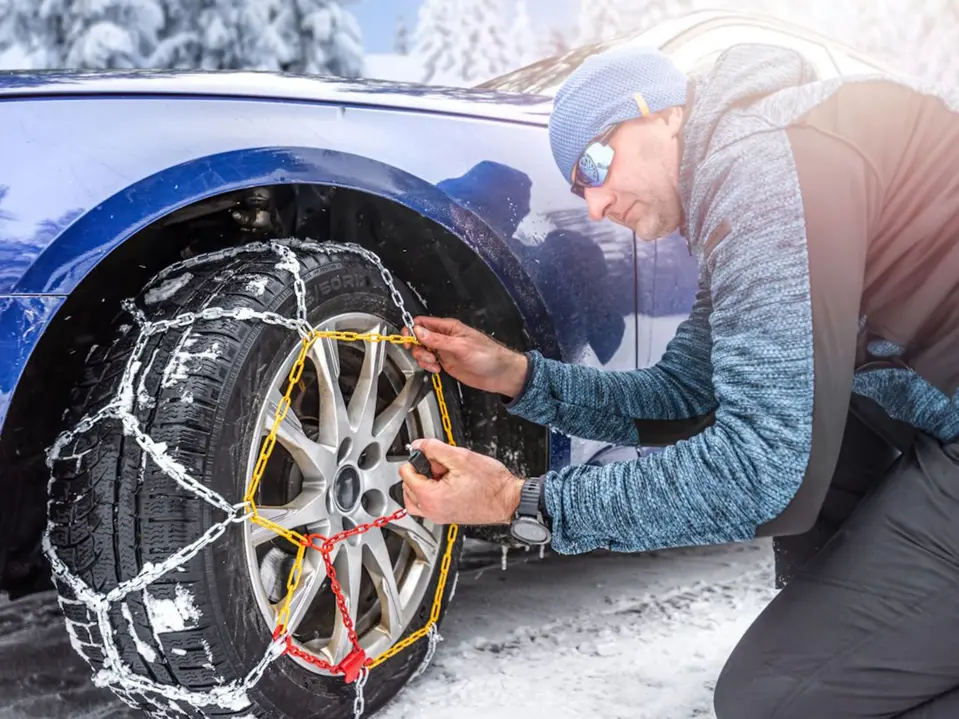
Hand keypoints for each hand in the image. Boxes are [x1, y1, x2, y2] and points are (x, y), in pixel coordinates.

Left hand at [398, 438, 523, 524]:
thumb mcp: (461, 457)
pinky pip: (428, 504)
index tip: (429, 455)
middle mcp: (432, 511)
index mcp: (431, 498)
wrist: (508, 500)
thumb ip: (435, 449)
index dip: (417, 460)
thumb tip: (419, 445)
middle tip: (439, 464)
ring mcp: (439, 516)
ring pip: (415, 499)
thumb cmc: (491, 485)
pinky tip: (448, 482)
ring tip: (441, 474)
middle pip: (408, 487)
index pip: (406, 475)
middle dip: (420, 472)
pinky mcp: (446, 516)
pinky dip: (431, 492)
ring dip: (422, 483)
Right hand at [401, 316, 528, 397]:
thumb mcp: (460, 346)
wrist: (499, 374)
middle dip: (417, 348)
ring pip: (422, 351)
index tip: (409, 341)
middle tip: (426, 356)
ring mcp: (444, 350)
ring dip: (423, 359)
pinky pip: (429, 362)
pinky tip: (437, 370)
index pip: (422, 323)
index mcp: (448, 327)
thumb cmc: (487, 355)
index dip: (412, 330)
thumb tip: (417, 331)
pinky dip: (429, 367)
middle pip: (419, 338)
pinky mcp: (446, 362)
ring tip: (434, 364)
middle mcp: (444, 337)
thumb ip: (437, 340)